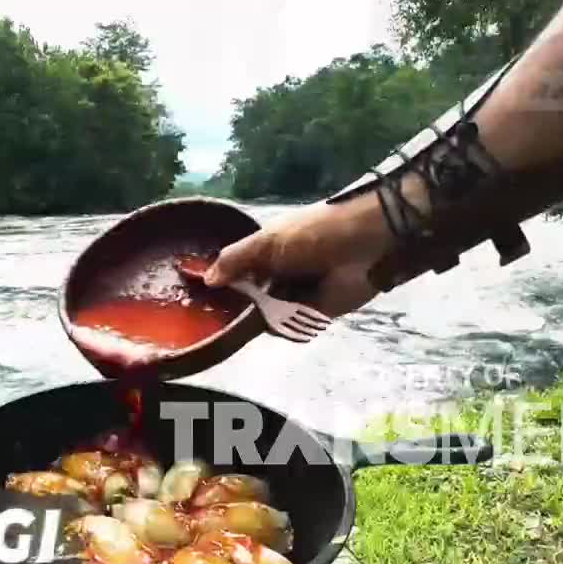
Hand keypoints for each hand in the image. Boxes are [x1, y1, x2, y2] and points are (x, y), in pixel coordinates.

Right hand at [203, 195, 394, 318]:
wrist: (365, 246)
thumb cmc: (312, 234)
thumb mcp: (267, 241)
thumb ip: (235, 259)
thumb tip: (205, 279)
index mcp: (266, 252)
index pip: (236, 273)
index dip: (220, 284)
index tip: (198, 298)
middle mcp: (277, 275)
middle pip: (247, 298)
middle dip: (234, 308)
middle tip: (213, 319)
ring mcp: (294, 296)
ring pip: (264, 316)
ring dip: (255, 320)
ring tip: (238, 323)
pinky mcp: (313, 316)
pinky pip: (288, 328)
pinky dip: (280, 327)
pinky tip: (267, 325)